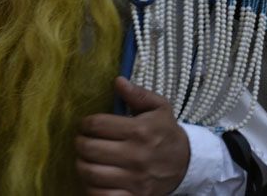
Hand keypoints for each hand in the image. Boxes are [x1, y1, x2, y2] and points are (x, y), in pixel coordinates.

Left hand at [75, 77, 189, 195]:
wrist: (186, 165)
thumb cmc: (166, 133)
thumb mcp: (158, 108)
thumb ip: (137, 94)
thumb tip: (118, 81)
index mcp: (140, 131)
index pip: (97, 125)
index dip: (85, 123)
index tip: (85, 125)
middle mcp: (136, 156)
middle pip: (90, 149)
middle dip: (80, 143)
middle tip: (82, 140)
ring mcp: (135, 180)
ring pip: (91, 173)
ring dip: (82, 164)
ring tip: (85, 158)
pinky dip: (91, 188)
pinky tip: (94, 178)